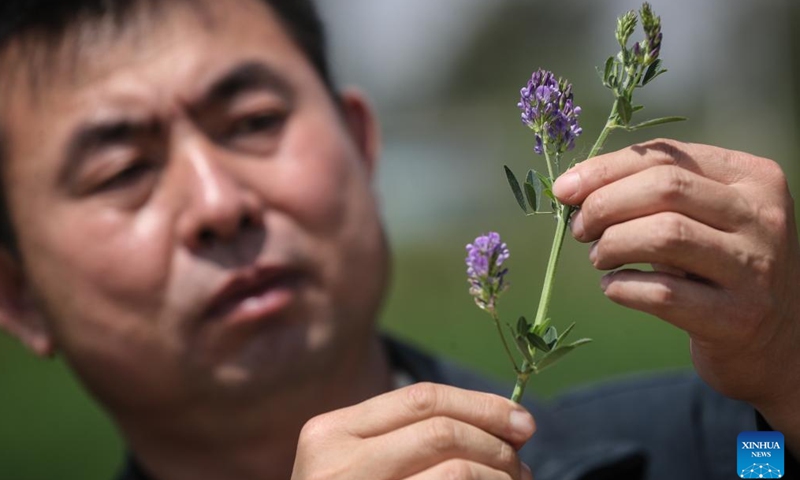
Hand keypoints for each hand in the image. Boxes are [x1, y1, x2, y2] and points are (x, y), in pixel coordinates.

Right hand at [291, 383, 534, 479]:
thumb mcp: (359, 463)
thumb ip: (414, 437)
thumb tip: (508, 422)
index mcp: (330, 432)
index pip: (421, 398)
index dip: (480, 404)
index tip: (521, 420)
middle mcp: (336, 465)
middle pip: (441, 431)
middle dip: (495, 442)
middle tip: (520, 462)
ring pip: (455, 470)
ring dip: (499, 475)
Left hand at [553, 139, 799, 447]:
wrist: (777, 342)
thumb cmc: (721, 267)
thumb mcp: (707, 218)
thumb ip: (657, 193)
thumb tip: (574, 186)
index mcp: (753, 179)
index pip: (668, 156)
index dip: (605, 169)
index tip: (565, 189)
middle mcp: (761, 218)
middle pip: (665, 188)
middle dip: (605, 204)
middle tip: (580, 227)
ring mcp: (754, 269)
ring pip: (665, 235)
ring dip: (613, 244)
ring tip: (599, 256)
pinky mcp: (736, 318)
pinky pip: (662, 293)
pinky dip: (622, 287)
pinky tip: (613, 286)